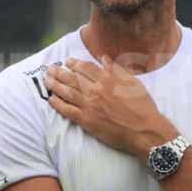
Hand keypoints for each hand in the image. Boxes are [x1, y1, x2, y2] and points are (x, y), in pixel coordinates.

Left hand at [44, 56, 178, 157]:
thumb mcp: (134, 83)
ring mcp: (90, 106)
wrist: (144, 131)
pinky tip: (51, 99)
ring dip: (55, 85)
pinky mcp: (87, 121)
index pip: (85, 67)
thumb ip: (117, 69)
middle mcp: (96, 90)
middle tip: (50, 69)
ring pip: (67, 92)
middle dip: (59, 72)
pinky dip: (58, 104)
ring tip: (47, 80)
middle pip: (72, 78)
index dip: (74, 63)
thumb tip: (104, 59)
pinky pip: (67, 111)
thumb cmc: (142, 107)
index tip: (68, 62)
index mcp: (108, 79)